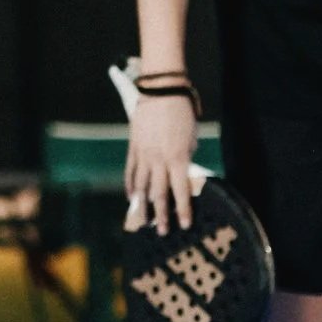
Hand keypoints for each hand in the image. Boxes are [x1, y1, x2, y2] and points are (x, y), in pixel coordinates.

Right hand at [124, 95, 200, 236]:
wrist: (162, 91)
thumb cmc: (183, 113)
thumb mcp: (191, 138)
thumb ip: (186, 158)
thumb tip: (182, 174)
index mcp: (178, 157)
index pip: (180, 190)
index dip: (183, 209)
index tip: (184, 224)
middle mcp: (159, 159)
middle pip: (158, 193)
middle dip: (161, 214)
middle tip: (162, 231)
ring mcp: (144, 154)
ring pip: (141, 185)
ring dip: (143, 205)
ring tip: (144, 220)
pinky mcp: (134, 147)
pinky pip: (130, 171)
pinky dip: (130, 186)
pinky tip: (131, 198)